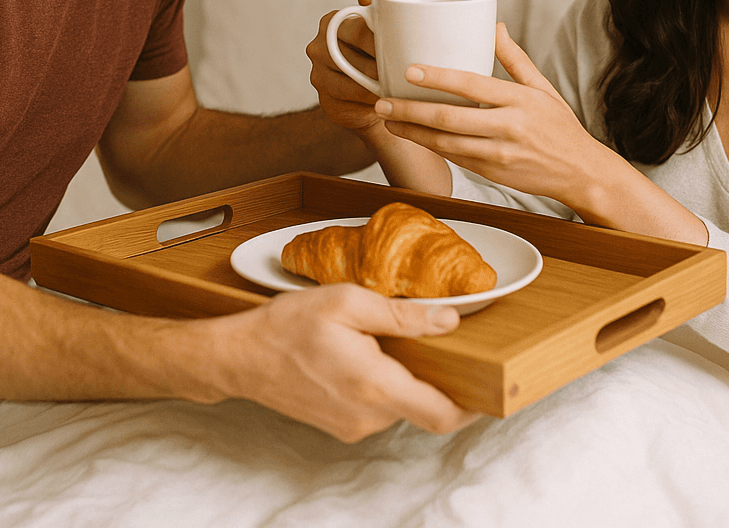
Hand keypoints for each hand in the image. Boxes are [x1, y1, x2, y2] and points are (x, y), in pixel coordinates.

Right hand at [214, 283, 478, 441]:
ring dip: (405, 379)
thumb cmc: (286, 326)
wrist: (239, 357)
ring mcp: (353, 426)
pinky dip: (383, 385)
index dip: (473, 407)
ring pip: (400, 405)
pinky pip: (377, 408)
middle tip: (439, 344)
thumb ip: (402, 315)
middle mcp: (368, 416)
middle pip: (423, 407)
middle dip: (436, 378)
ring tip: (389, 342)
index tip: (489, 387)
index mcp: (375, 385)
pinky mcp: (340, 425)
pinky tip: (367, 355)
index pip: (442, 414)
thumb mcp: (347, 302)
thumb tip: (448, 322)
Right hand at [307, 0, 385, 137]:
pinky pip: (348, 103)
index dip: (376, 40)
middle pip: (349, 56)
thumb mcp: (380, 32)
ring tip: (396, 88)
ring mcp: (318, 76)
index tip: (398, 48)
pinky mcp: (325, 101)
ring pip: (347, 83)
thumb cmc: (379, 55)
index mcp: (331, 23)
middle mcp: (318, 47)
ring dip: (372, 86)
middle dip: (376, 66)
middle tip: (401, 72)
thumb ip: (375, 14)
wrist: (373, 91)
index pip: (353, 29)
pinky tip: (385, 102)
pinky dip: (367, 103)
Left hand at [374, 23, 618, 212]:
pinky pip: (455, 157)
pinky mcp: (493, 173)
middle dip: (411, 110)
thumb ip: (514, 58)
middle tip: (382, 100)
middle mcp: (509, 127)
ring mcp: (500, 153)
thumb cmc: (560, 126)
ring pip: (447, 142)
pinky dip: (431, 146)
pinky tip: (413, 136)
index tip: (409, 70)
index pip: (472, 84)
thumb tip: (494, 25)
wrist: (581, 172)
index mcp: (520, 100)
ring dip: (413, 132)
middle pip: (450, 118)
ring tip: (388, 119)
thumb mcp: (542, 88)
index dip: (438, 78)